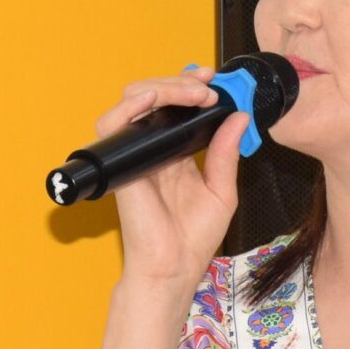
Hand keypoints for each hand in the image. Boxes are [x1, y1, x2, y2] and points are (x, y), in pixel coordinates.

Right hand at [93, 67, 247, 293]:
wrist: (174, 268)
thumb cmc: (192, 239)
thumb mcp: (222, 191)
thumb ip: (227, 153)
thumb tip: (238, 118)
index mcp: (176, 153)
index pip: (176, 105)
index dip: (189, 86)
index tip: (213, 80)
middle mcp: (153, 149)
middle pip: (154, 95)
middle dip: (180, 81)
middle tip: (207, 86)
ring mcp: (135, 154)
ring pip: (133, 99)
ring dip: (163, 87)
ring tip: (193, 93)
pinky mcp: (121, 164)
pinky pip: (111, 123)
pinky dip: (130, 105)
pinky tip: (155, 99)